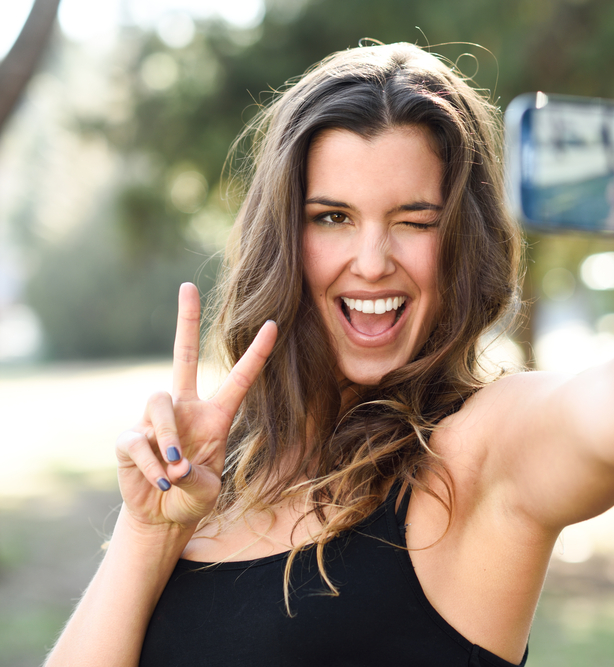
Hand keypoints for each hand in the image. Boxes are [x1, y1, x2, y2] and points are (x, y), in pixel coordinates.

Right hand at [115, 283, 276, 531]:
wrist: (162, 516)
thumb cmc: (193, 498)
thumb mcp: (206, 493)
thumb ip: (196, 479)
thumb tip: (175, 464)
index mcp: (216, 416)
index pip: (239, 379)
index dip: (257, 354)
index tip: (274, 325)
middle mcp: (186, 409)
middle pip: (184, 355)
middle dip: (186, 321)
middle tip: (187, 286)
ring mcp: (156, 420)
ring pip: (159, 402)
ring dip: (169, 436)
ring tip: (175, 469)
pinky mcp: (131, 437)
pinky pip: (139, 440)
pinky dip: (151, 464)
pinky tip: (159, 480)